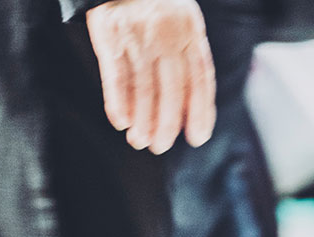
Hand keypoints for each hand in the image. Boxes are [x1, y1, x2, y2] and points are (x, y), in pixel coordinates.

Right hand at [87, 0, 216, 153]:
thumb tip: (193, 112)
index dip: (200, 112)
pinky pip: (117, 76)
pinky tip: (120, 121)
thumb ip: (190, 59)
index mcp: (191, 34)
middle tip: (160, 147)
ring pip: (145, 88)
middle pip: (173, 89)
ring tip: (140, 141)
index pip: (201, 80)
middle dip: (167, 124)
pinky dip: (118, 102)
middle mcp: (168, 37)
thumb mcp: (184, 25)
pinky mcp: (112, 37)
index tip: (197, 138)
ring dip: (143, 120)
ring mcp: (140, 37)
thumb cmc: (156, 9)